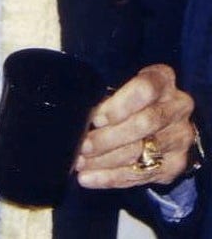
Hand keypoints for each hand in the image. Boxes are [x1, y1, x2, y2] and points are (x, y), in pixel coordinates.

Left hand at [75, 64, 194, 187]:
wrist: (162, 121)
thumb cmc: (130, 97)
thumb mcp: (121, 84)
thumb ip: (105, 94)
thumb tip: (77, 111)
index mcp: (163, 79)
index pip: (145, 89)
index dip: (120, 105)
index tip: (96, 118)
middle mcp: (177, 107)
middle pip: (143, 124)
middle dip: (107, 138)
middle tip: (82, 146)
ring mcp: (179, 137)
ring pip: (140, 152)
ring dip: (105, 161)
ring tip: (80, 164)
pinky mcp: (175, 163)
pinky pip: (141, 174)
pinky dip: (111, 177)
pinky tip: (89, 177)